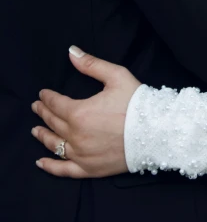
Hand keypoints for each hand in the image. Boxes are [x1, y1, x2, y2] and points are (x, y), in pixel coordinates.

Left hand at [31, 46, 140, 177]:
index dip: (47, 98)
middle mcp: (76, 135)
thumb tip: (71, 51)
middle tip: (37, 107)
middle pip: (53, 123)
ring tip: (35, 130)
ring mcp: (81, 154)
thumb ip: (91, 65)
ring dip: (43, 136)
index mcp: (79, 112)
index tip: (42, 94)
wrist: (156, 132)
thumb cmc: (137, 103)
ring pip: (54, 145)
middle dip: (43, 113)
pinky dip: (50, 166)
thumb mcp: (116, 76)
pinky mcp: (90, 169)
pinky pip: (64, 170)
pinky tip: (41, 162)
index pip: (55, 104)